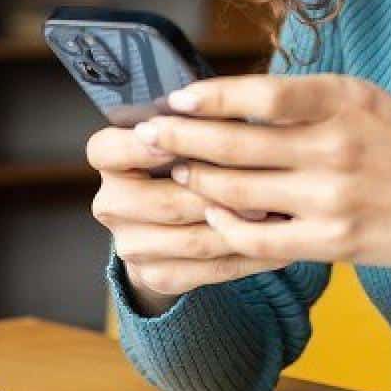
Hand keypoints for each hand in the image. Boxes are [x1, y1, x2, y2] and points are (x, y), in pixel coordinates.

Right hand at [85, 122, 291, 316]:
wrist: (172, 219)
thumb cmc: (189, 156)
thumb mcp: (188, 130)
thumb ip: (200, 122)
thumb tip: (232, 115)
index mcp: (108, 159)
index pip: (108, 150)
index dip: (142, 147)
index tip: (176, 141)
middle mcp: (110, 203)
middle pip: (164, 202)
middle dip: (218, 194)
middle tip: (266, 184)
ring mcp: (130, 244)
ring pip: (193, 240)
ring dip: (241, 228)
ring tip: (282, 213)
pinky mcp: (155, 276)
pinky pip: (209, 270)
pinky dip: (250, 257)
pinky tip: (281, 243)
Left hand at [133, 74, 390, 293]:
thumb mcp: (375, 101)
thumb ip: (316, 102)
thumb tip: (249, 99)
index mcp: (347, 99)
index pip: (262, 92)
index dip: (210, 97)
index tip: (175, 98)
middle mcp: (337, 145)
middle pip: (237, 143)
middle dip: (183, 140)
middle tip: (147, 136)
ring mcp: (333, 197)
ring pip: (241, 191)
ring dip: (198, 181)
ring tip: (174, 173)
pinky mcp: (334, 240)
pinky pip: (262, 237)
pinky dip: (229, 226)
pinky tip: (214, 215)